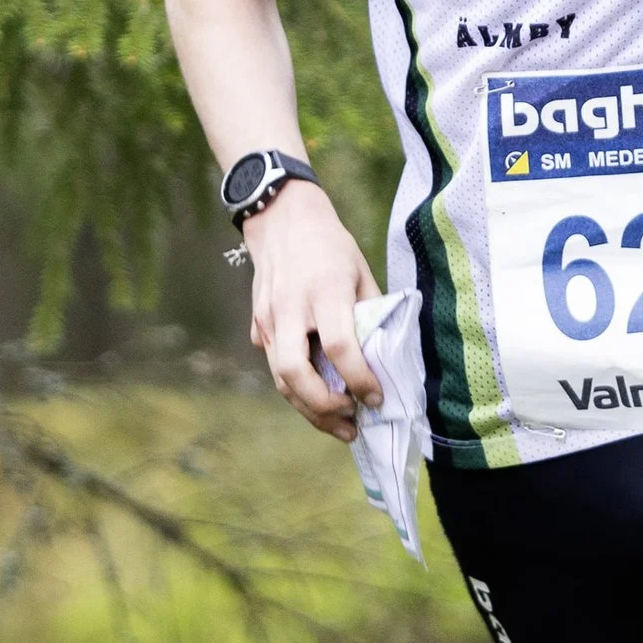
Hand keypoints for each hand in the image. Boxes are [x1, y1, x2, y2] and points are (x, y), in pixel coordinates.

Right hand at [240, 180, 382, 435]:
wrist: (281, 218)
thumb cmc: (330, 245)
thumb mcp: (361, 272)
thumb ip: (371, 315)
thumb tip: (385, 360)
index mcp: (325, 291)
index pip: (340, 348)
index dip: (360, 380)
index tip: (377, 398)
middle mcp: (291, 308)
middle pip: (296, 374)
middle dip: (324, 409)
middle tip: (352, 423)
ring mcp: (269, 318)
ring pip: (280, 378)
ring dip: (309, 410)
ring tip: (339, 424)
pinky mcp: (258, 324)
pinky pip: (276, 366)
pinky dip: (297, 390)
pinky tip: (320, 399)